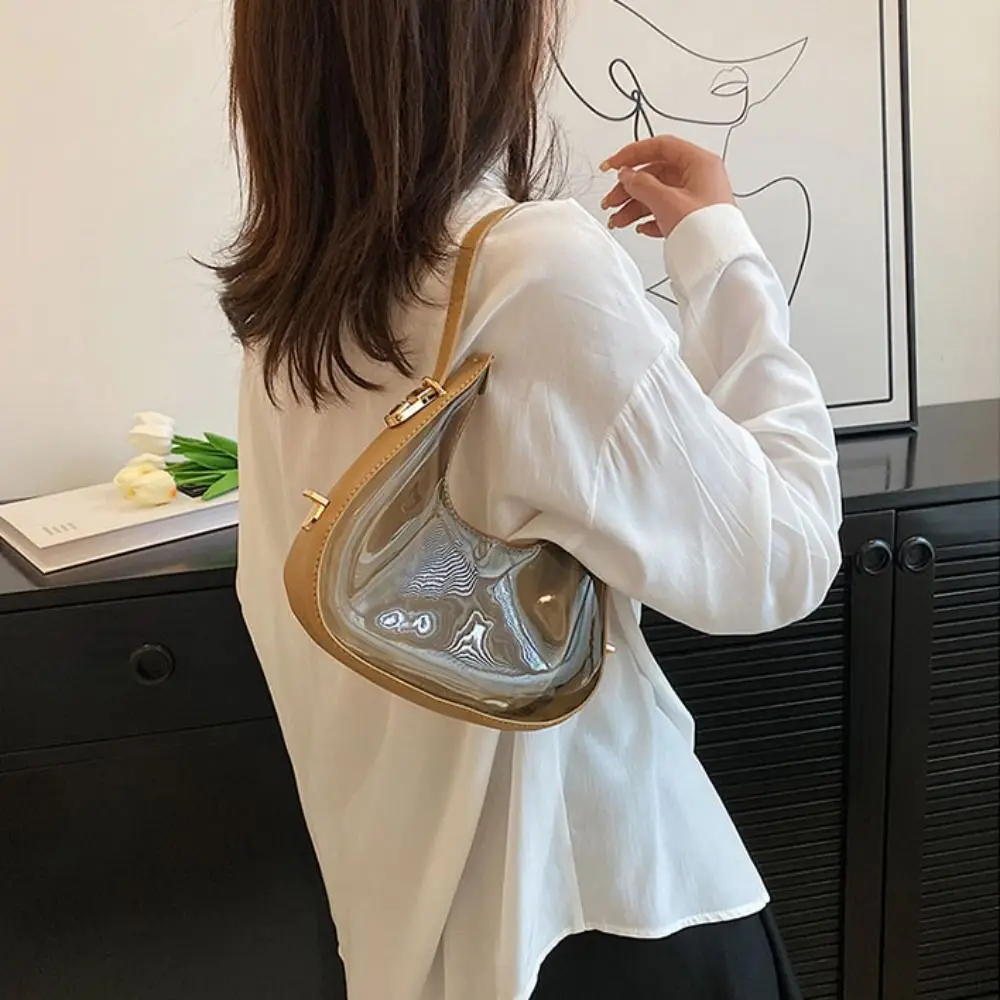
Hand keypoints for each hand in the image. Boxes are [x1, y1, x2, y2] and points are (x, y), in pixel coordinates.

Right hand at [600, 135, 734, 238]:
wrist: (721, 265)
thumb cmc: (708, 231)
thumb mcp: (668, 202)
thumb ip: (642, 185)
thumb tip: (627, 175)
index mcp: (700, 164)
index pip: (661, 147)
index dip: (633, 154)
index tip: (613, 165)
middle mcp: (699, 178)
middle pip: (656, 173)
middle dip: (629, 188)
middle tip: (611, 200)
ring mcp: (696, 199)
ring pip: (658, 194)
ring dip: (634, 206)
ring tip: (617, 220)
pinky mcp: (693, 219)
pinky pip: (665, 211)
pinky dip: (649, 218)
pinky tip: (640, 227)